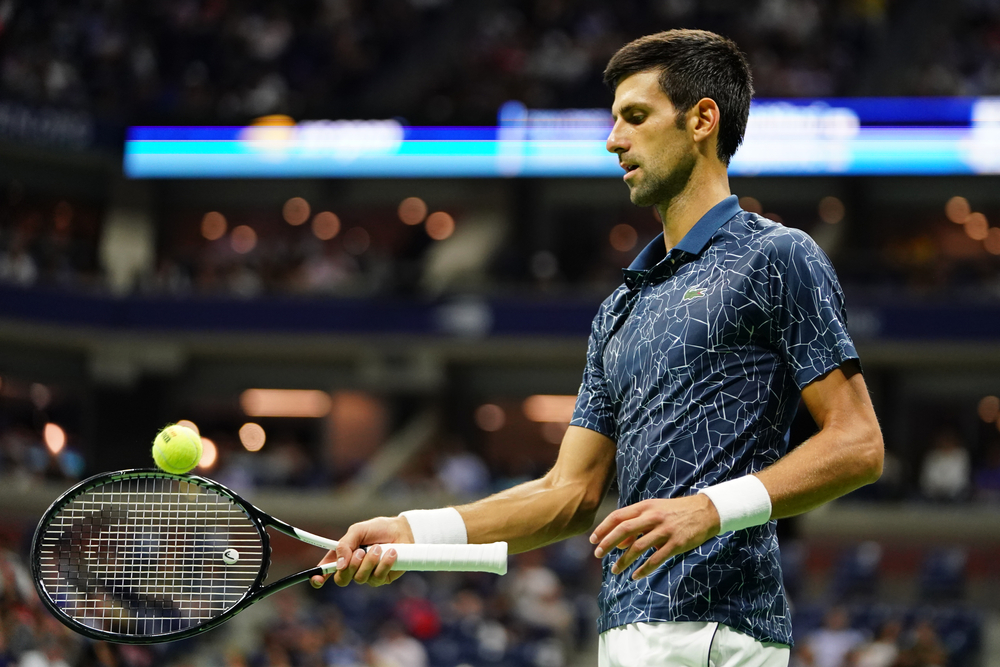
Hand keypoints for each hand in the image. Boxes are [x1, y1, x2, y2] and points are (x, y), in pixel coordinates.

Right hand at [310, 516, 413, 588]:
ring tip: (379, 547)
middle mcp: (353, 567)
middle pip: (341, 579)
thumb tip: (339, 565)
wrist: (402, 531)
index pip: (326, 569)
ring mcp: (367, 575)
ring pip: (360, 578)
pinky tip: (391, 553)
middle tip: (361, 551)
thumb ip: (345, 544)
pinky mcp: (382, 578)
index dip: (319, 577)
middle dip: (351, 566)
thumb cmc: (378, 529)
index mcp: (343, 555)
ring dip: (369, 562)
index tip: (317, 578)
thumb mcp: (358, 530)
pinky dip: (383, 564)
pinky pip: (377, 578)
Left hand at [589, 495, 720, 579]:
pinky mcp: (676, 543)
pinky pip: (656, 559)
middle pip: (624, 530)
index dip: (603, 528)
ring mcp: (664, 530)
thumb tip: (619, 543)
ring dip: (624, 560)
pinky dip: (644, 569)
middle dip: (608, 543)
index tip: (592, 540)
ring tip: (615, 570)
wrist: (706, 511)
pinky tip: (635, 576)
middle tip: (597, 554)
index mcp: (645, 507)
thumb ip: (636, 524)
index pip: (618, 516)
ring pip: (638, 547)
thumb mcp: (654, 511)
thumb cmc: (675, 512)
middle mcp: (653, 517)